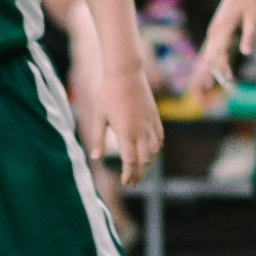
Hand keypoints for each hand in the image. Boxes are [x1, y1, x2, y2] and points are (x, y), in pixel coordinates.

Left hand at [98, 67, 162, 186]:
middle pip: (144, 161)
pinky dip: (155, 149)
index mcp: (125, 132)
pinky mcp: (155, 117)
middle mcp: (140, 131)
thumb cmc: (108, 94)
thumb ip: (98, 139)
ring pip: (154, 151)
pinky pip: (159, 139)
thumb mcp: (99, 116)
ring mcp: (150, 124)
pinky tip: (150, 153)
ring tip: (140, 171)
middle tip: (132, 183)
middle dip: (139, 174)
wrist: (126, 73)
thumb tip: (95, 158)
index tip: (125, 183)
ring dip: (148, 164)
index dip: (129, 175)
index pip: (130, 161)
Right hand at [189, 0, 255, 98]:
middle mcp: (214, 32)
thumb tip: (247, 52)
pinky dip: (213, 66)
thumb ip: (250, 34)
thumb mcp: (254, 17)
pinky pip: (211, 53)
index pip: (219, 53)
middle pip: (210, 58)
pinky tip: (216, 78)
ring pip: (208, 57)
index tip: (230, 81)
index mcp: (222, 28)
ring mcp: (213, 33)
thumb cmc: (251, 1)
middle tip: (230, 91)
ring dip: (213, 73)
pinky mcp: (215, 34)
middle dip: (217, 75)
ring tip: (222, 89)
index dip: (223, 68)